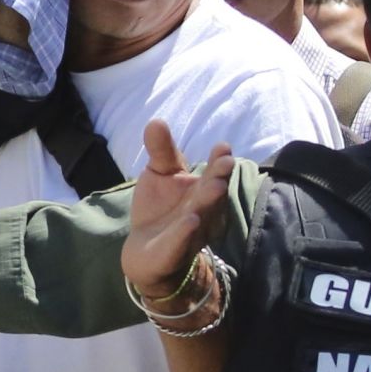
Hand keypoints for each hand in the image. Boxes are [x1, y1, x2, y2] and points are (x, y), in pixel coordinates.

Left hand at [121, 120, 233, 297]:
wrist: (145, 251)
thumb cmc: (158, 207)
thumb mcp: (159, 174)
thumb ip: (161, 151)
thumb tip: (156, 120)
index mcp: (203, 189)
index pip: (214, 173)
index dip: (219, 162)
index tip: (223, 147)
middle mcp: (204, 210)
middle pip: (214, 193)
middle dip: (219, 178)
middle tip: (225, 162)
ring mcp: (192, 232)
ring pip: (202, 215)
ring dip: (209, 201)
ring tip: (215, 186)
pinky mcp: (174, 251)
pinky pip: (181, 241)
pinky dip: (186, 231)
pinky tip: (191, 219)